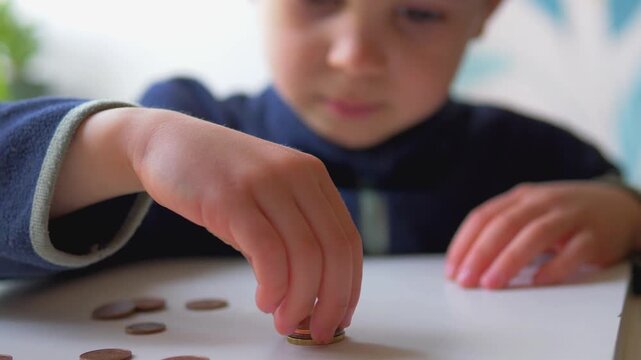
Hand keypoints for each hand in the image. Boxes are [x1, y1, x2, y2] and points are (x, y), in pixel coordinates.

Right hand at [128, 109, 362, 342]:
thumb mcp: (267, 199)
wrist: (168, 141)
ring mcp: (265, 182)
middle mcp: (297, 175)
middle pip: (334, 249)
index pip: (348, 239)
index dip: (350, 285)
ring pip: (304, 253)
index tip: (340, 317)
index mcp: (313, 177)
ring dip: (300, 300)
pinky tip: (265, 301)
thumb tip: (306, 294)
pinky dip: (274, 285)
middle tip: (319, 331)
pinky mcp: (232, 195)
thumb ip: (289, 235)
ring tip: (286, 322)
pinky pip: (267, 249)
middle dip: (332, 300)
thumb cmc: (219, 178)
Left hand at [445, 181, 640, 288]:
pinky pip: (573, 251)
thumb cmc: (563, 216)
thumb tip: (466, 263)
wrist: (618, 207)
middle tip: (466, 281)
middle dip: (480, 254)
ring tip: (491, 284)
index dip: (464, 244)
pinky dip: (554, 267)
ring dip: (509, 260)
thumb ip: (501, 229)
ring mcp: (570, 216)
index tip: (452, 270)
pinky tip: (538, 282)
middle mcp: (542, 202)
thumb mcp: (529, 213)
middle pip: (504, 225)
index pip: (483, 217)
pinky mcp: (595, 235)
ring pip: (534, 235)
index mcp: (520, 198)